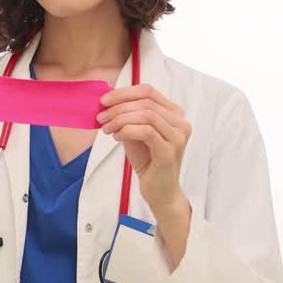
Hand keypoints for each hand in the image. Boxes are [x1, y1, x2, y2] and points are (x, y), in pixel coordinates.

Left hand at [97, 83, 191, 212]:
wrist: (160, 192)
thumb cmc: (148, 161)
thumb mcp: (136, 133)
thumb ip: (128, 116)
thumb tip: (108, 101)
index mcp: (175, 114)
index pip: (148, 91)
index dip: (124, 93)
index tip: (104, 101)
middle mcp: (181, 122)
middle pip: (146, 102)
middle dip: (118, 107)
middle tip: (101, 117)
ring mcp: (177, 137)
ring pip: (146, 114)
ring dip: (120, 119)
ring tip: (107, 129)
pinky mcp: (169, 151)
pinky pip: (146, 131)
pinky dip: (127, 130)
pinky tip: (117, 137)